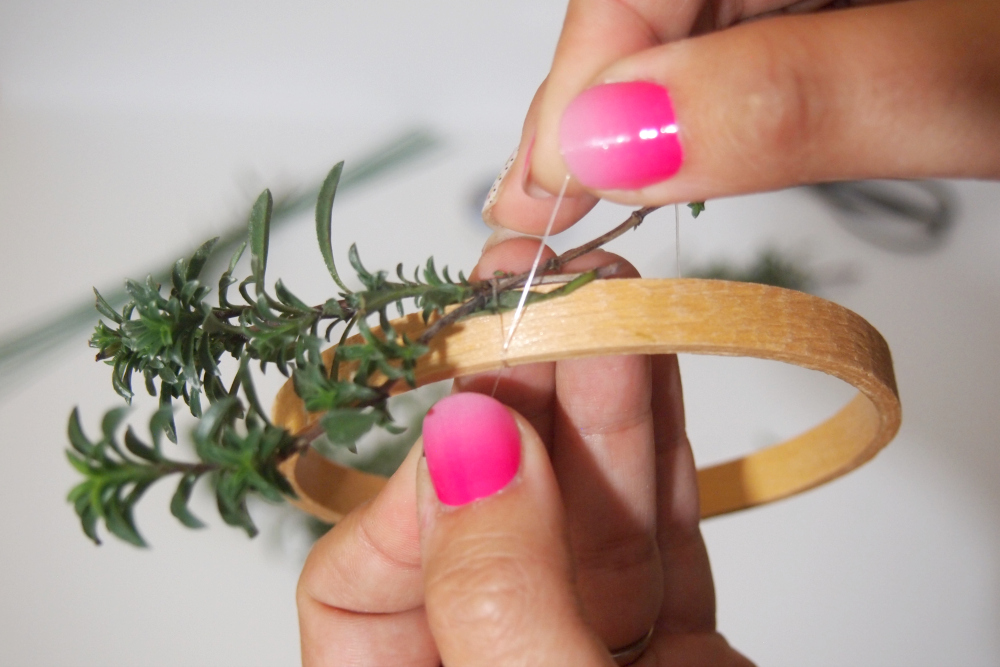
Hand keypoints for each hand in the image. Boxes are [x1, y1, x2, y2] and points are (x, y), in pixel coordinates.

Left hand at [296, 241, 751, 664]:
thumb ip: (500, 594)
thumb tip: (469, 440)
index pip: (356, 590)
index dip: (413, 497)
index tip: (480, 422)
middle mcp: (492, 663)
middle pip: (480, 521)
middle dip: (515, 398)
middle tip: (535, 290)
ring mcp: (581, 645)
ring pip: (576, 510)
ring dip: (597, 397)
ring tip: (605, 297)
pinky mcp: (669, 640)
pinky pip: (655, 530)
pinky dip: (658, 447)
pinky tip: (651, 362)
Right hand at [483, 0, 999, 235]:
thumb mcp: (984, 76)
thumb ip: (800, 99)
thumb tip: (610, 141)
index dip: (583, 75)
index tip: (545, 190)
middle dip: (602, 100)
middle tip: (549, 209)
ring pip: (695, 8)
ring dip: (645, 104)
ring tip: (596, 189)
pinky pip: (748, 18)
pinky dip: (708, 90)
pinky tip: (680, 141)